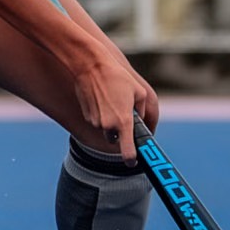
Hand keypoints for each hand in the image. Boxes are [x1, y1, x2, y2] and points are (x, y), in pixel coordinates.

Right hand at [72, 44, 145, 162]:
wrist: (90, 67)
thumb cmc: (117, 78)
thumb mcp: (139, 92)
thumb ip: (142, 111)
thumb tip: (140, 120)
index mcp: (124, 122)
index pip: (127, 150)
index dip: (131, 159)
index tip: (133, 162)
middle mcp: (108, 125)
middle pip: (115, 140)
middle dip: (120, 133)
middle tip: (123, 116)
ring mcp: (95, 122)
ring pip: (105, 129)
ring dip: (110, 121)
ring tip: (112, 100)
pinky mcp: (87, 116)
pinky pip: (97, 121)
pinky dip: (100, 114)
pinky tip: (102, 98)